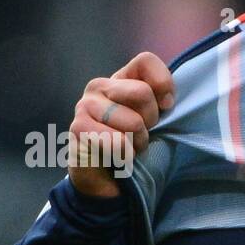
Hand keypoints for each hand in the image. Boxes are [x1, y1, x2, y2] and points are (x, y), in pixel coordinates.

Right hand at [68, 52, 174, 197]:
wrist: (107, 182)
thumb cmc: (134, 145)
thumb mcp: (155, 119)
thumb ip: (162, 100)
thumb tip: (167, 100)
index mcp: (120, 78)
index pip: (146, 61)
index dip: (163, 84)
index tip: (165, 108)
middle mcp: (99, 86)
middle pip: (142, 92)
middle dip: (150, 121)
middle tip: (139, 134)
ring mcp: (85, 105)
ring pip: (133, 122)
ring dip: (137, 143)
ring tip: (127, 148)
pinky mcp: (78, 128)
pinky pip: (117, 142)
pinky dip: (124, 155)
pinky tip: (116, 157)